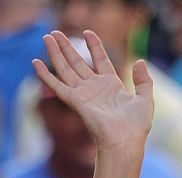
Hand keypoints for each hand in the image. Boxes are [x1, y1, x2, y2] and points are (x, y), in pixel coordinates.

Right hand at [33, 30, 152, 155]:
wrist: (125, 142)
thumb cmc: (136, 127)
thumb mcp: (145, 99)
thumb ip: (143, 80)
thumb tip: (140, 62)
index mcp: (111, 85)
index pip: (100, 60)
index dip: (94, 46)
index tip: (87, 32)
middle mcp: (94, 88)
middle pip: (77, 62)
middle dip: (67, 47)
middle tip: (55, 32)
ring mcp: (83, 94)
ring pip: (65, 69)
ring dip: (55, 53)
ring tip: (47, 37)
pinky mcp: (75, 101)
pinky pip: (57, 85)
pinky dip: (45, 75)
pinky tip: (35, 63)